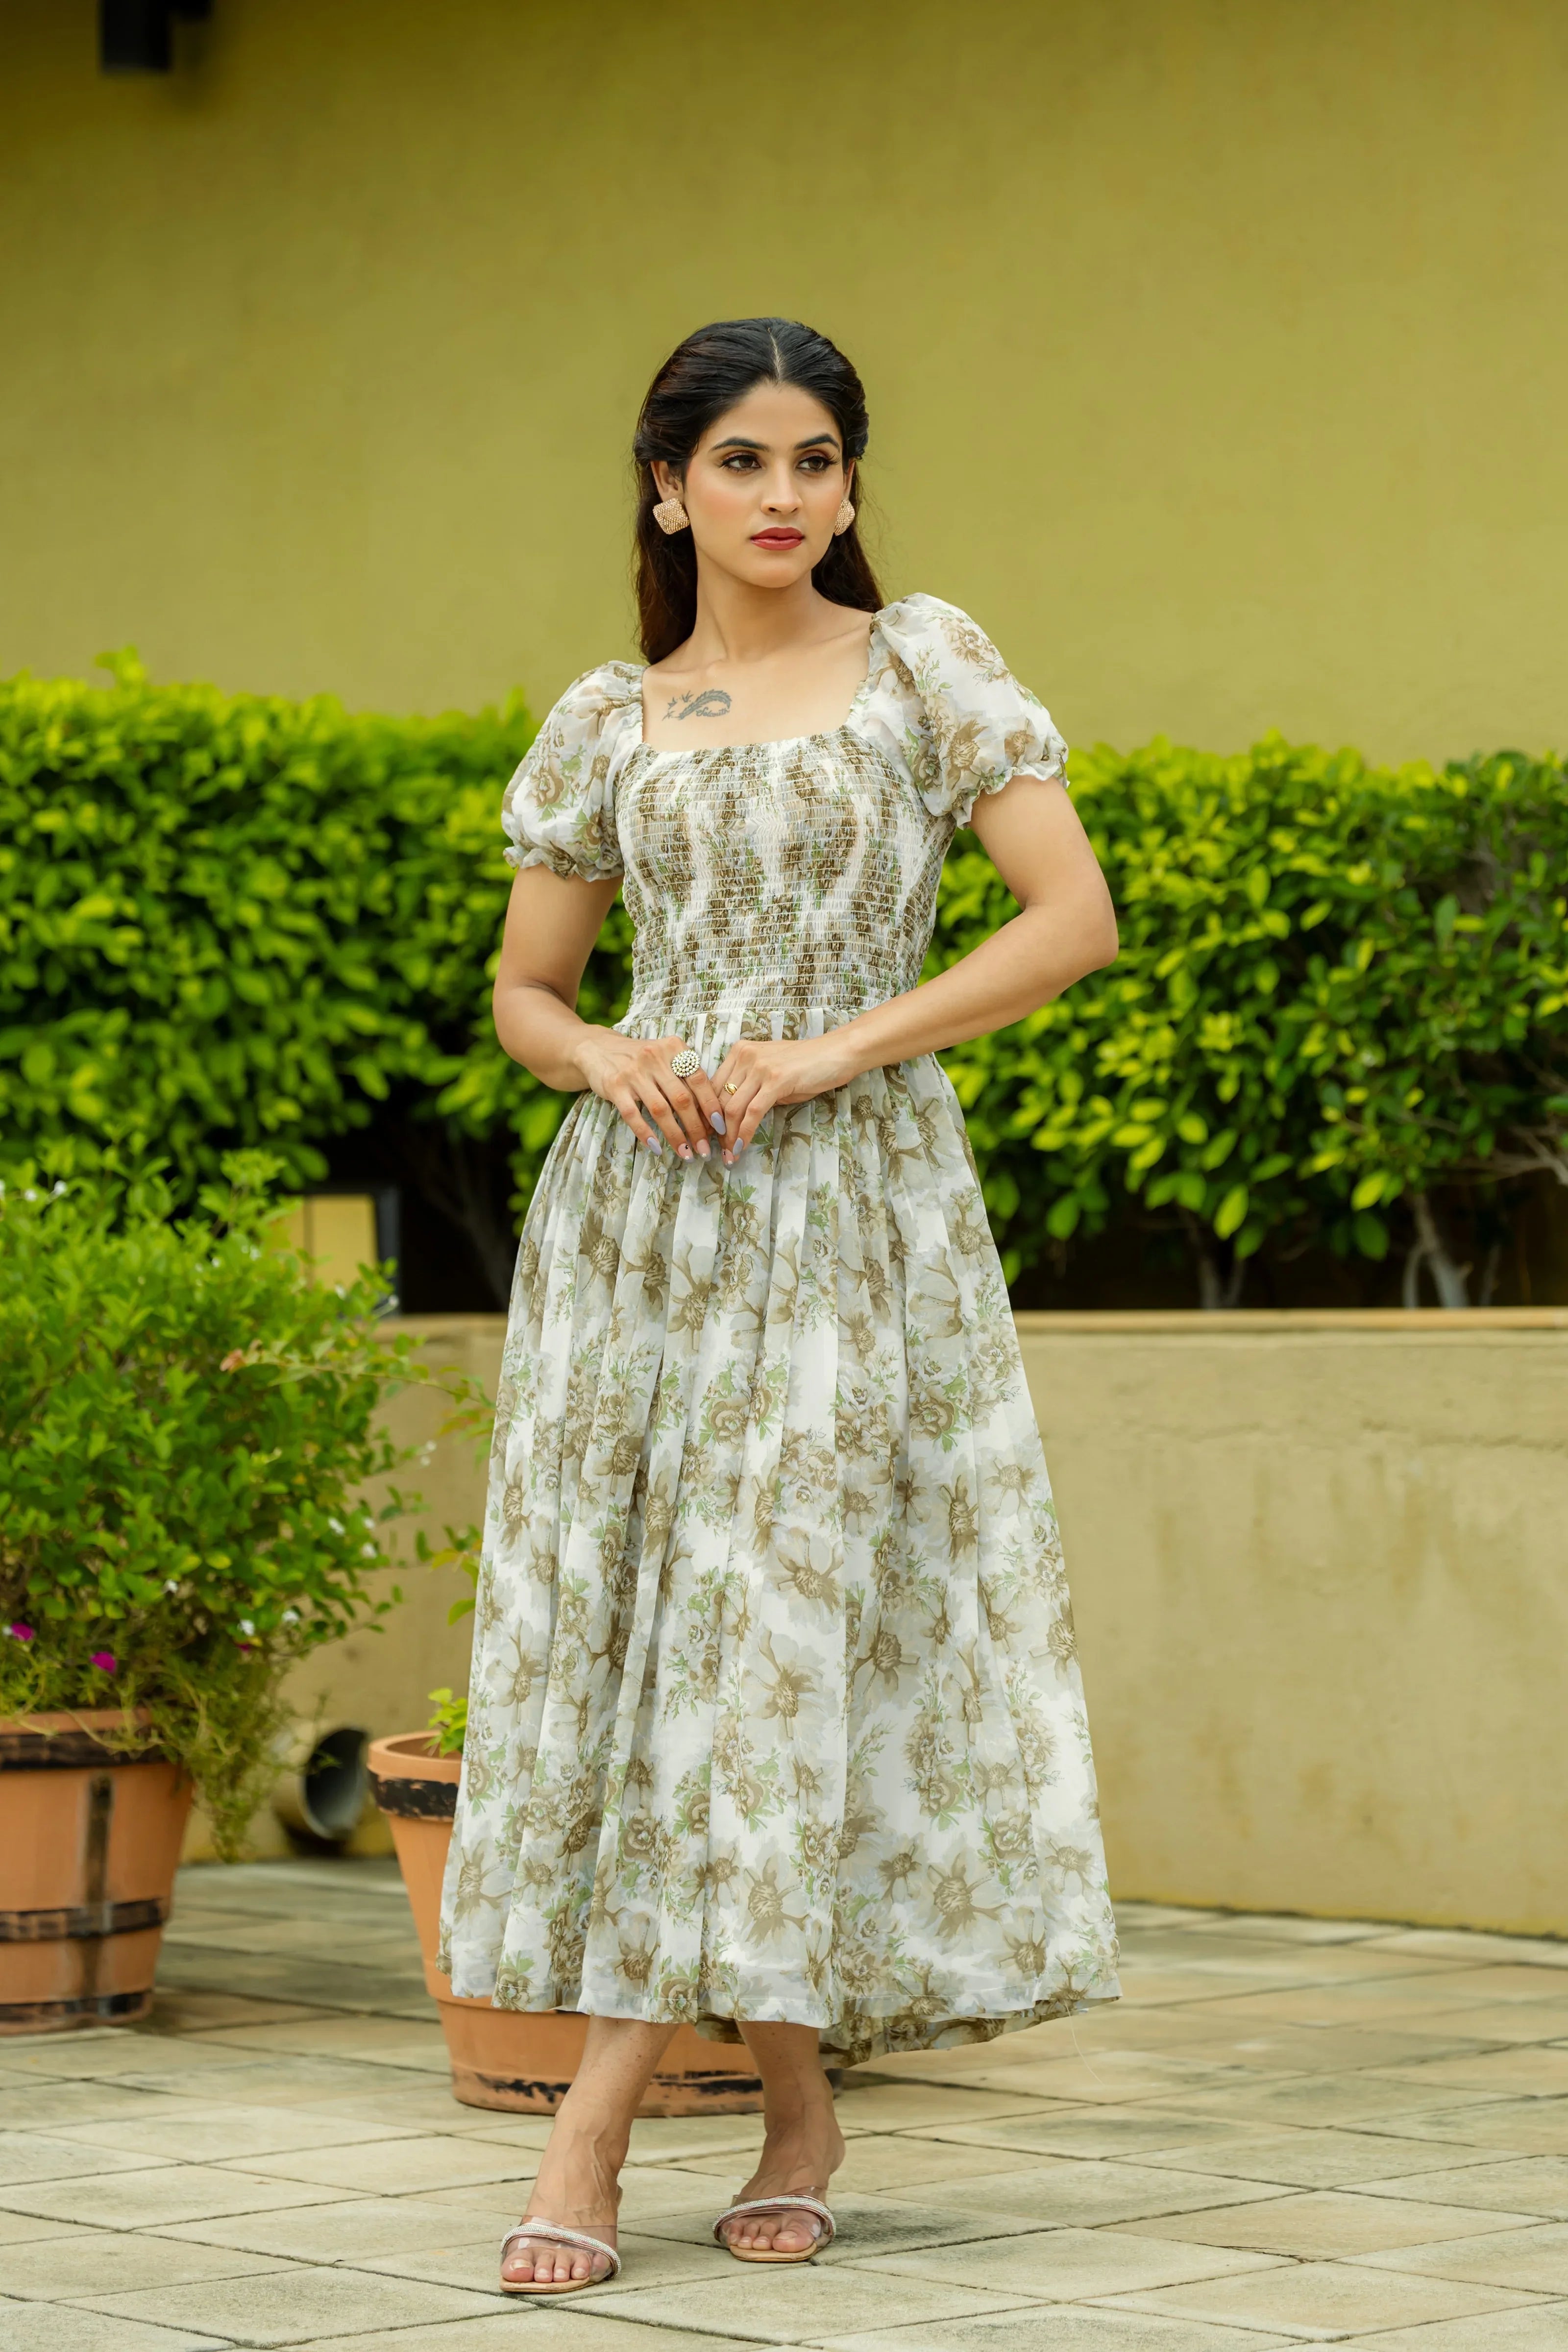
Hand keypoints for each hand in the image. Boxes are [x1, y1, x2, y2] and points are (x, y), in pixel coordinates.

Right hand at [575, 1029, 725, 1160]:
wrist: (599, 1049)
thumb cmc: (642, 1059)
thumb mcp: (666, 1057)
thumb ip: (686, 1076)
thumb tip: (711, 1113)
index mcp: (674, 1048)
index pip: (699, 1080)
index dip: (711, 1106)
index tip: (720, 1128)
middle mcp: (655, 1057)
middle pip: (682, 1099)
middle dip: (696, 1128)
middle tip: (705, 1150)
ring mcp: (633, 1072)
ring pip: (660, 1110)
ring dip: (675, 1135)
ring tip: (685, 1153)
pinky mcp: (615, 1086)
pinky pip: (633, 1115)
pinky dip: (646, 1133)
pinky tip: (656, 1148)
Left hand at [710, 1034, 855, 1164]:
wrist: (838, 1052)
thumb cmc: (808, 1065)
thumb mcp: (772, 1073)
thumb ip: (753, 1089)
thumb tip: (738, 1116)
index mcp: (740, 1051)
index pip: (713, 1086)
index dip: (707, 1114)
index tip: (708, 1135)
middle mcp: (745, 1056)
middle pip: (718, 1099)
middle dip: (715, 1129)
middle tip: (717, 1150)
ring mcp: (760, 1067)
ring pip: (732, 1108)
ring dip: (728, 1136)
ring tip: (729, 1155)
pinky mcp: (776, 1080)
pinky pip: (753, 1112)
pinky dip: (745, 1133)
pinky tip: (741, 1147)